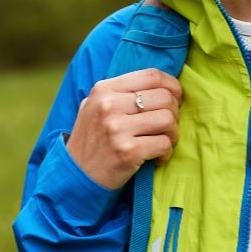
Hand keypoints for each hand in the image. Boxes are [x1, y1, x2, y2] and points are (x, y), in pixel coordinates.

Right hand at [66, 68, 182, 189]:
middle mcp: (109, 105)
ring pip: (168, 120)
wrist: (75, 176)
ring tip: (163, 140)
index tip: (175, 98)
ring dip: (172, 133)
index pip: (152, 75)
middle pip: (164, 97)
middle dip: (174, 112)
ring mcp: (117, 129)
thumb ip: (120, 91)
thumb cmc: (91, 140)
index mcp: (104, 89)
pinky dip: (166, 153)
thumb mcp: (94, 106)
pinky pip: (164, 144)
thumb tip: (160, 84)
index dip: (172, 86)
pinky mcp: (127, 152)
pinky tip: (157, 157)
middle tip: (168, 125)